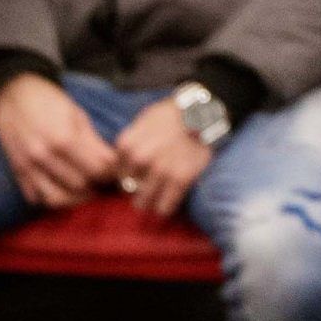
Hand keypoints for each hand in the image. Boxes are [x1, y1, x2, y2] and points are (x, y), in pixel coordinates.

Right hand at [0, 71, 124, 210]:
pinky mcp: (17, 172)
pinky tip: (62, 188)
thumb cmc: (47, 100)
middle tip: (102, 179)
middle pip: (80, 185)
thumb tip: (113, 162)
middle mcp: (44, 156)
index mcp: (63, 138)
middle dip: (96, 184)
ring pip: (58, 199)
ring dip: (75, 198)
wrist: (11, 94)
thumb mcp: (76, 113)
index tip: (116, 169)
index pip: (97, 169)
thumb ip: (93, 141)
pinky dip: (50, 198)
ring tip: (85, 190)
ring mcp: (28, 167)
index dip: (111, 171)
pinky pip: (36, 198)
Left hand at [105, 99, 213, 219]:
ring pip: (143, 203)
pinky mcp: (180, 180)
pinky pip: (164, 207)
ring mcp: (161, 170)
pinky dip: (165, 207)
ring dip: (148, 201)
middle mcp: (141, 159)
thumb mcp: (145, 119)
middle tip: (147, 185)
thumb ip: (132, 140)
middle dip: (136, 188)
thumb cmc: (173, 114)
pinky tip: (169, 201)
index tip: (136, 172)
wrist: (204, 113)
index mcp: (128, 144)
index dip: (127, 173)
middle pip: (128, 188)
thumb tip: (122, 159)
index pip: (116, 171)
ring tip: (156, 196)